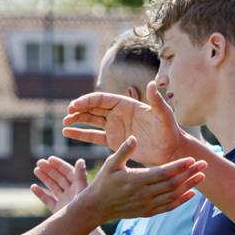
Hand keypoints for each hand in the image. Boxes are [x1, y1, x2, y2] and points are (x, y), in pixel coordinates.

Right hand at [31, 157, 87, 212]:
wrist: (82, 232)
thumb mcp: (84, 191)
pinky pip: (48, 200)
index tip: (49, 159)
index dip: (59, 165)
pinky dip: (41, 194)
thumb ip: (81, 177)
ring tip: (36, 170)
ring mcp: (64, 201)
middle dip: (50, 170)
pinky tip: (33, 187)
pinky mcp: (58, 210)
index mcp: (79, 186)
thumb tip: (80, 160)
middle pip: (59, 177)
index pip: (68, 172)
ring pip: (53, 186)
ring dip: (45, 178)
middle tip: (39, 162)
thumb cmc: (87, 211)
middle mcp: (72, 192)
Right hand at [63, 81, 182, 165]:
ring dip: (77, 121)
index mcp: (126, 104)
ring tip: (65, 124)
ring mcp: (114, 127)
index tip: (75, 105)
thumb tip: (152, 83)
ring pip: (91, 121)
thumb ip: (156, 101)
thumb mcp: (164, 115)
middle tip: (68, 114)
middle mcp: (118, 114)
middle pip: (93, 109)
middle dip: (79, 110)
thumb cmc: (169, 131)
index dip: (88, 101)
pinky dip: (81, 134)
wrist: (169, 150)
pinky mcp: (113, 141)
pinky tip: (67, 132)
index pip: (102, 99)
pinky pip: (93, 136)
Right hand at [79, 136, 206, 221]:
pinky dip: (181, 201)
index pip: (163, 173)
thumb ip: (123, 151)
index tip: (192, 159)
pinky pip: (168, 207)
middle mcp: (144, 194)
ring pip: (173, 196)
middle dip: (189, 174)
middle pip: (172, 184)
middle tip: (204, 164)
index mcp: (136, 180)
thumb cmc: (103, 183)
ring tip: (202, 177)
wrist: (97, 207)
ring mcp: (146, 205)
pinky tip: (191, 194)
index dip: (179, 166)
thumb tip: (134, 137)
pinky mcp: (147, 212)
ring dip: (189, 186)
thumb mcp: (110, 164)